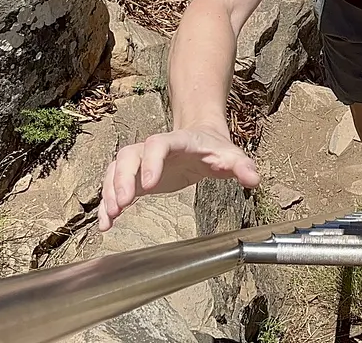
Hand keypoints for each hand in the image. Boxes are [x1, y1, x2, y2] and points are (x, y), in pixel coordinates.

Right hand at [97, 123, 259, 230]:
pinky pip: (115, 184)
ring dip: (110, 191)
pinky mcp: (138, 175)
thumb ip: (242, 166)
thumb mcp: (231, 155)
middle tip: (122, 203)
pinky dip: (108, 202)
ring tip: (109, 217)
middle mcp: (154, 148)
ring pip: (117, 169)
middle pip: (129, 155)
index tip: (149, 185)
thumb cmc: (215, 148)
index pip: (158, 144)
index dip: (151, 162)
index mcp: (177, 141)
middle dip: (122, 178)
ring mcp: (143, 161)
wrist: (202, 137)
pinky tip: (107, 223)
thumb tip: (254, 179)